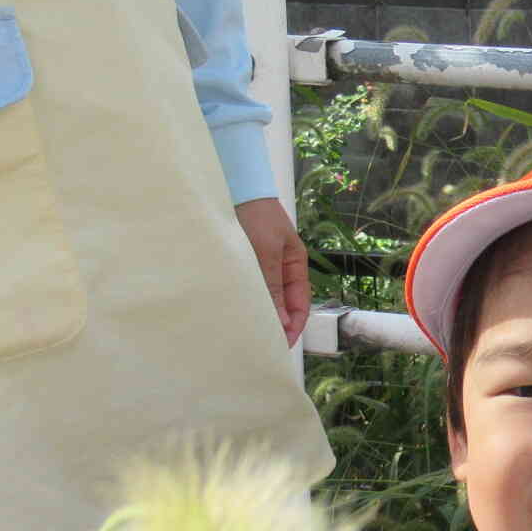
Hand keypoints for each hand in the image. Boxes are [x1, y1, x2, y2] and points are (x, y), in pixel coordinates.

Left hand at [234, 196, 310, 345]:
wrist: (233, 185)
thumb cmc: (255, 214)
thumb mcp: (266, 252)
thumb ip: (271, 286)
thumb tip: (280, 323)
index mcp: (294, 265)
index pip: (300, 304)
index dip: (293, 327)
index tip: (280, 345)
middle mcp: (279, 268)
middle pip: (282, 305)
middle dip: (274, 325)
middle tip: (259, 344)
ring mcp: (260, 265)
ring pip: (262, 298)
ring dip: (256, 313)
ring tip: (244, 331)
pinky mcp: (241, 261)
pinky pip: (246, 287)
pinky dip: (241, 299)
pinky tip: (231, 309)